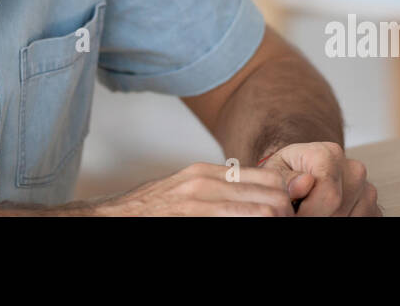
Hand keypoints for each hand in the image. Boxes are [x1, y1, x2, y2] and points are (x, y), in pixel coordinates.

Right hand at [88, 161, 296, 215]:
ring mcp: (200, 202)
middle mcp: (207, 182)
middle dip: (285, 214)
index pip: (269, 177)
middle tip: (284, 223)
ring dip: (272, 221)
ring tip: (272, 226)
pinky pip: (237, 221)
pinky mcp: (194, 217)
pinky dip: (251, 226)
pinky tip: (247, 228)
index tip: (285, 214)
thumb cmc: (152, 208)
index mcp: (209, 171)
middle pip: (273, 196)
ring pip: (263, 211)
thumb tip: (254, 194)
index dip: (284, 198)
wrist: (114, 217)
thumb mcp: (188, 188)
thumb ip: (219, 187)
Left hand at [259, 142, 381, 215]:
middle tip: (298, 214)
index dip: (308, 213)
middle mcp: (354, 169)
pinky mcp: (373, 206)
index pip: (329, 194)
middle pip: (339, 209)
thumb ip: (286, 179)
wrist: (302, 171)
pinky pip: (363, 221)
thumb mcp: (277, 170)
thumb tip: (304, 185)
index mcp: (330, 154)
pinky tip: (326, 214)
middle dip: (316, 216)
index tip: (292, 215)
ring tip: (310, 211)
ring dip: (329, 219)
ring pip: (351, 218)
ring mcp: (366, 188)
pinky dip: (342, 221)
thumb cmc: (288, 171)